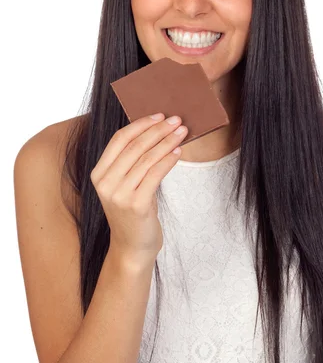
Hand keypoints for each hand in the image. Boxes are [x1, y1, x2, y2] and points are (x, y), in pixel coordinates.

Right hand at [90, 113, 187, 264]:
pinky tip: (179, 151)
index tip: (159, 115)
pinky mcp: (136, 205)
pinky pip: (155, 174)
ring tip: (183, 132)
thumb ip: (132, 162)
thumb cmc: (133, 212)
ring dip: (167, 141)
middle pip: (135, 146)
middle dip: (158, 130)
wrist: (132, 247)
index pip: (119, 139)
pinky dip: (169, 159)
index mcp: (99, 173)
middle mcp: (105, 183)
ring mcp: (119, 194)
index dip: (140, 124)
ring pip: (147, 158)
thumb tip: (156, 130)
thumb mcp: (126, 185)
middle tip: (176, 119)